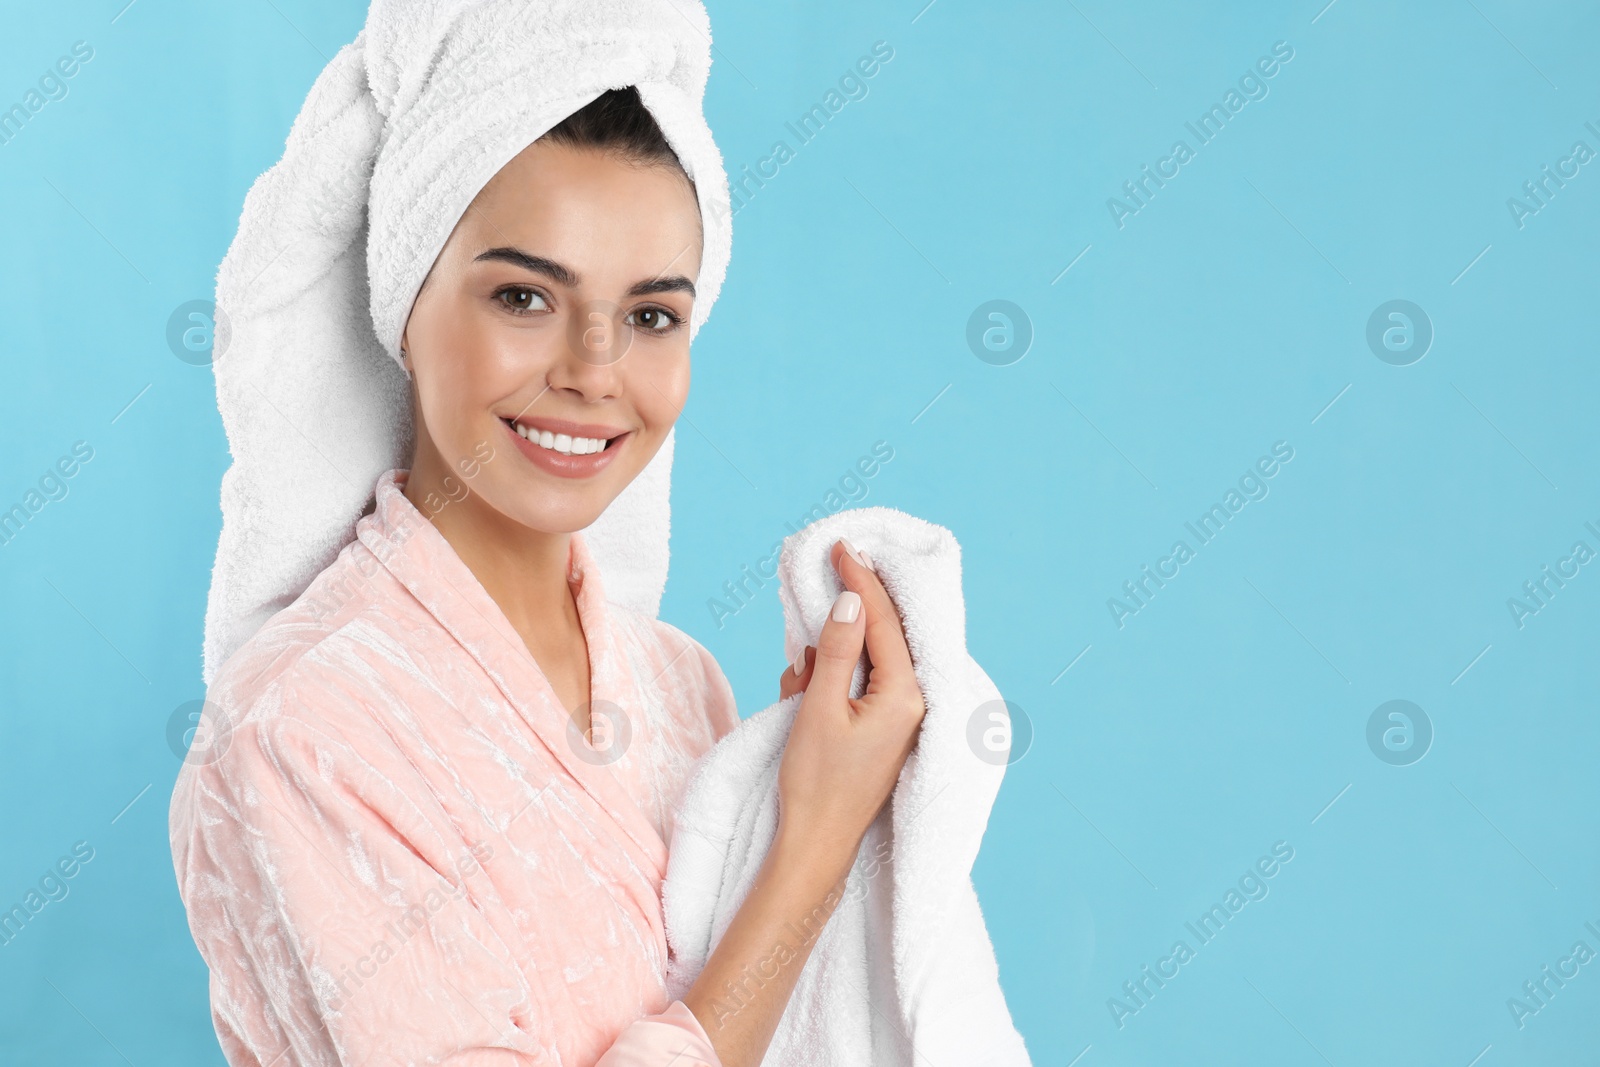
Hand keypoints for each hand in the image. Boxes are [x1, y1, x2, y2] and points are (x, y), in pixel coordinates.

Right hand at [774, 538, 926, 871]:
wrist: (815, 847)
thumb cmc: (816, 783)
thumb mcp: (819, 710)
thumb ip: (837, 652)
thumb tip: (850, 601)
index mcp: (906, 696)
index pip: (883, 621)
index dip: (861, 580)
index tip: (840, 547)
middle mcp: (914, 704)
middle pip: (886, 633)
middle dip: (855, 604)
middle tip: (834, 564)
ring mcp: (902, 718)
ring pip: (869, 658)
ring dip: (834, 652)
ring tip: (802, 673)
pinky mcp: (885, 729)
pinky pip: (861, 684)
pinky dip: (834, 677)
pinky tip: (805, 685)